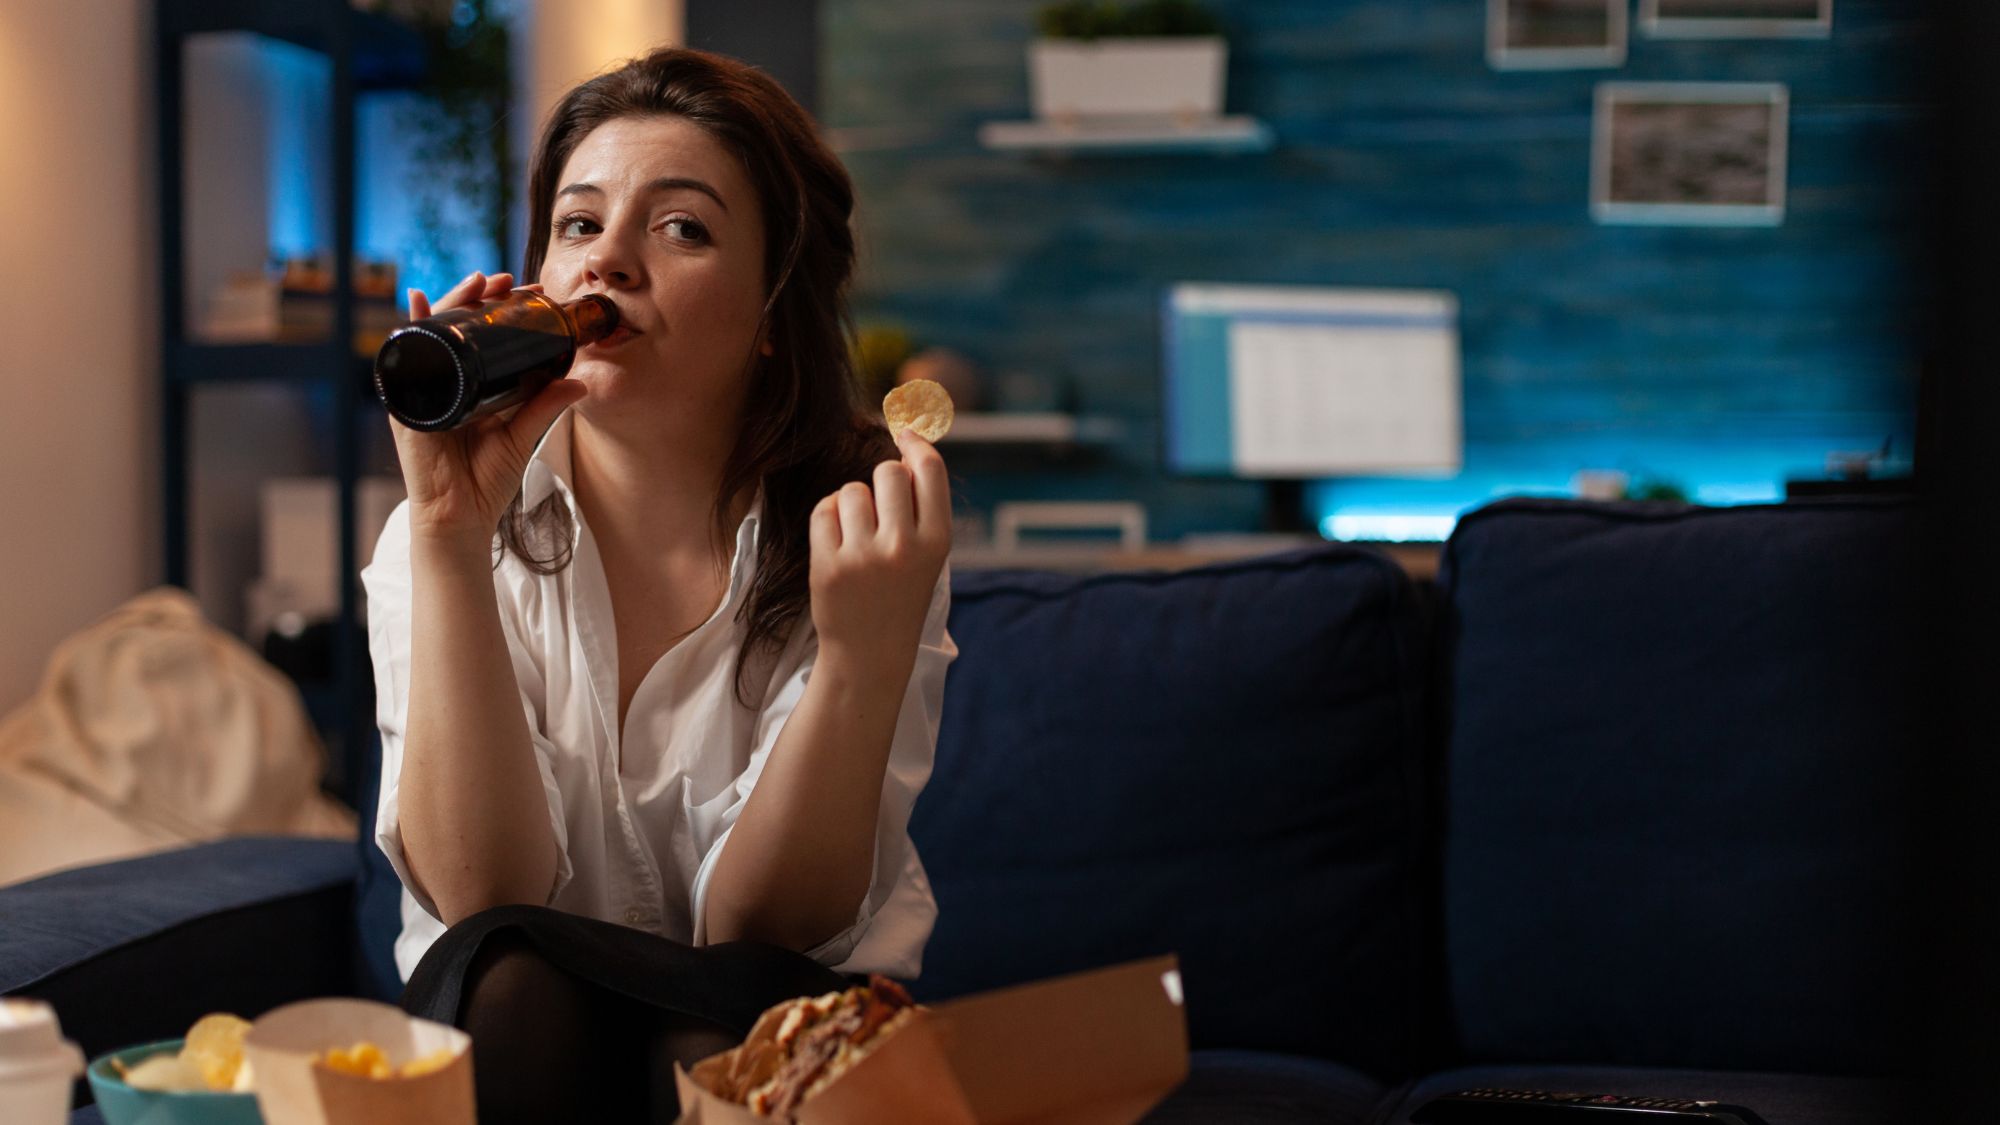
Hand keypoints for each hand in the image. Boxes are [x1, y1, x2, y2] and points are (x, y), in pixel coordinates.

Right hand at [388, 271, 585, 546]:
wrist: (461, 518)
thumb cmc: (487, 481)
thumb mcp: (522, 436)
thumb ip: (545, 407)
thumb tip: (580, 381)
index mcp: (471, 386)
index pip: (482, 337)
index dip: (499, 311)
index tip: (527, 291)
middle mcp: (445, 382)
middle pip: (456, 327)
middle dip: (476, 298)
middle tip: (503, 279)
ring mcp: (424, 390)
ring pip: (433, 334)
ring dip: (449, 303)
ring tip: (474, 284)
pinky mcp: (408, 404)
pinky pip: (405, 360)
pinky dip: (411, 331)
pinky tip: (415, 306)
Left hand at [808, 430, 952, 669]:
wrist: (870, 653)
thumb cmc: (900, 594)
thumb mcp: (927, 554)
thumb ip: (921, 506)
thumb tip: (908, 443)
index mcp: (937, 542)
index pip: (929, 470)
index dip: (915, 444)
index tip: (905, 434)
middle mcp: (904, 547)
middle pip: (888, 472)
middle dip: (882, 479)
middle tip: (881, 506)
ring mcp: (864, 557)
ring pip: (853, 490)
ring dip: (853, 503)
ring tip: (859, 534)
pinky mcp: (829, 565)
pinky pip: (825, 510)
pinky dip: (829, 519)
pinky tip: (838, 542)